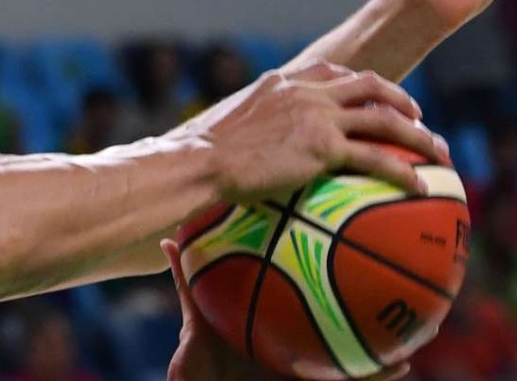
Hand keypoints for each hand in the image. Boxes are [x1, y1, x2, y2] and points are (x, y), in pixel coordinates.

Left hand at [161, 240, 410, 380]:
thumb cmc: (200, 366)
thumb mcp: (197, 317)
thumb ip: (189, 282)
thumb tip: (169, 240)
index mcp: (280, 315)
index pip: (309, 280)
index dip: (328, 258)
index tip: (345, 229)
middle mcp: (302, 334)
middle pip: (345, 304)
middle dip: (373, 287)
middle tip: (401, 260)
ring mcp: (314, 360)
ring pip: (363, 343)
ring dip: (394, 330)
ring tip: (426, 313)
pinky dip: (379, 374)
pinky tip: (402, 365)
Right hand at [180, 61, 447, 201]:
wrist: (200, 159)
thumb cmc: (200, 152)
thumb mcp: (225, 124)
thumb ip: (246, 125)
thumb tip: (236, 147)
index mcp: (281, 82)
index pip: (329, 70)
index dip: (355, 80)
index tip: (369, 92)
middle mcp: (305, 92)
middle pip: (367, 84)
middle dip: (399, 96)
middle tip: (417, 114)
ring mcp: (318, 117)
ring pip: (383, 117)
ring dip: (417, 133)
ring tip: (437, 151)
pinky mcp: (324, 147)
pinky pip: (376, 157)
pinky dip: (403, 170)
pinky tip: (418, 186)